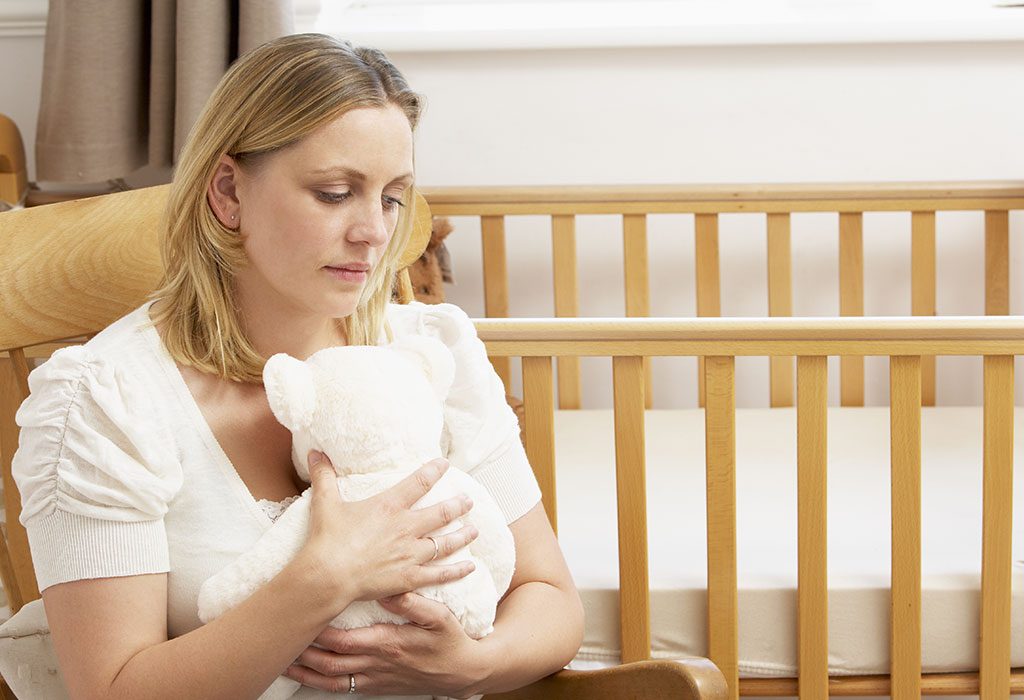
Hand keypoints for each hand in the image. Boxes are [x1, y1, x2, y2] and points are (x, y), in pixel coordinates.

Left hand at [284, 593, 489, 697]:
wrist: (461, 673)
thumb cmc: (449, 641)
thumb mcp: (440, 617)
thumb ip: (413, 603)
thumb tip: (387, 589)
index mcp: (388, 643)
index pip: (344, 640)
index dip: (318, 631)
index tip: (301, 616)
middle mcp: (376, 663)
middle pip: (328, 661)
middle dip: (301, 651)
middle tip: (279, 638)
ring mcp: (374, 677)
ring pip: (330, 678)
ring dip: (304, 671)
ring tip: (280, 660)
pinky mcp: (375, 685)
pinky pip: (341, 688)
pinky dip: (318, 683)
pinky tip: (305, 676)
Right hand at [297, 451, 479, 606]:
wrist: (328, 575)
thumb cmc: (327, 538)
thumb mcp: (325, 502)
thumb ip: (324, 475)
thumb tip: (315, 451)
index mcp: (389, 506)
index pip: (418, 483)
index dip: (434, 471)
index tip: (445, 464)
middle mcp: (406, 527)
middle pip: (441, 513)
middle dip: (458, 505)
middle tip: (469, 501)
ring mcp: (411, 553)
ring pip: (446, 543)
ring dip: (462, 535)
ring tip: (474, 530)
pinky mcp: (410, 577)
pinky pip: (440, 574)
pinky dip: (457, 570)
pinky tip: (470, 566)